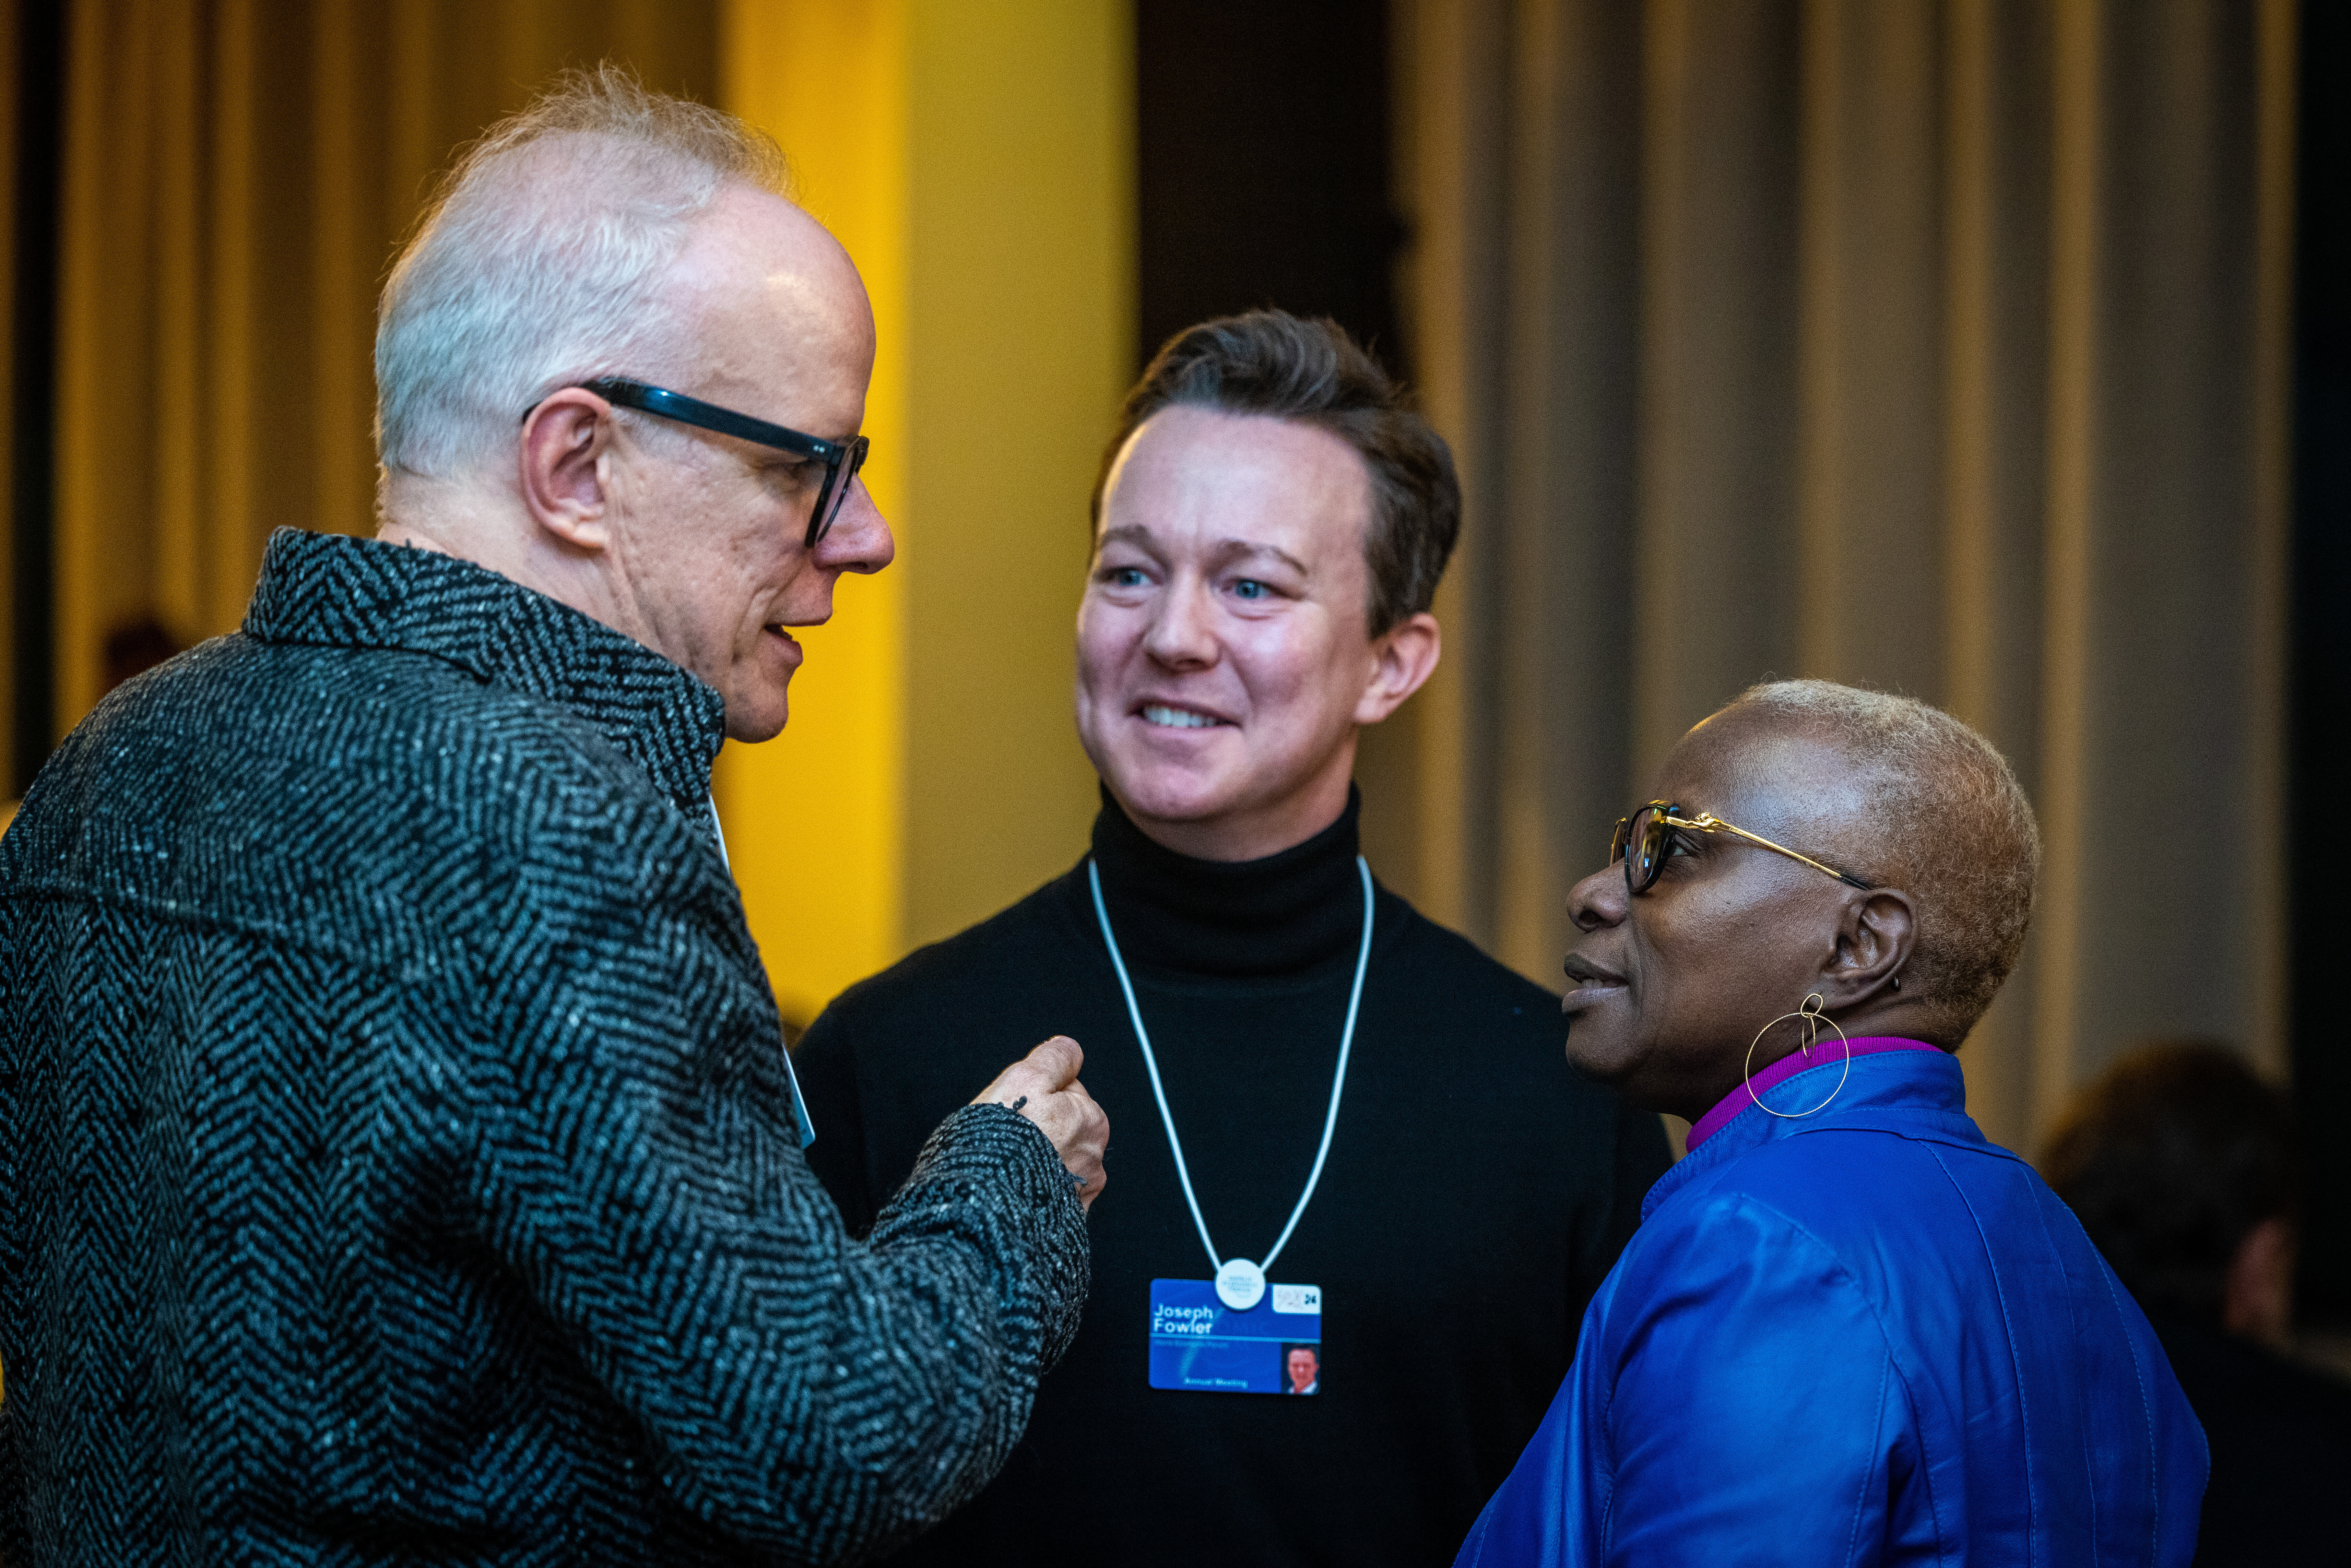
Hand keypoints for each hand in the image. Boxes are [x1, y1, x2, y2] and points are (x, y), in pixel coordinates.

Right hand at [973, 1036, 1107, 1211]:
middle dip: (1039, 1129)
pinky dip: (1033, 1192)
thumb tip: (1069, 1049)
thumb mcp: (1025, 1079)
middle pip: (1061, 1129)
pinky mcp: (1063, 1223)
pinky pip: (1047, 1197)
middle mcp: (1094, 1158)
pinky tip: (1014, 1190)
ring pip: (1053, 1163)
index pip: (1065, 1093)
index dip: (1034, 1094)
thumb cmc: (1004, 1144)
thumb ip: (1054, 1058)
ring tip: (1007, 1165)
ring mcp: (1081, 1194)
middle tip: (1009, 1136)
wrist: (988, 1208)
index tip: (1016, 1106)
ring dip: (1035, 1161)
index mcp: (1091, 1119)